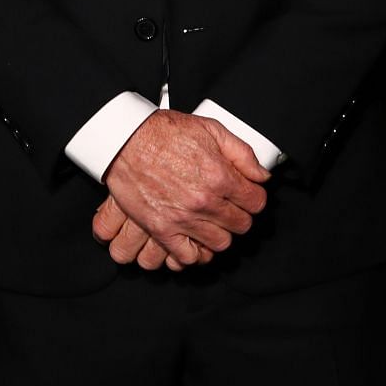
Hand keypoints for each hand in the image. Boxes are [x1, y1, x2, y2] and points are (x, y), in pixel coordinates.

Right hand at [101, 110, 271, 267]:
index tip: (246, 195)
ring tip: (211, 221)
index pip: (256, 202)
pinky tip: (194, 239)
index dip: (253, 197)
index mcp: (219, 176)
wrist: (123, 139)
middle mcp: (204, 202)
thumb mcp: (210, 129)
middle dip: (238, 215)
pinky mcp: (161, 229)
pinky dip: (195, 252)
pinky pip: (188, 256)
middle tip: (228, 206)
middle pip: (241, 225)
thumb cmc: (163, 132)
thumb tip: (261, 175)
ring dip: (219, 233)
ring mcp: (183, 219)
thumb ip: (242, 153)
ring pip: (220, 244)